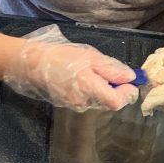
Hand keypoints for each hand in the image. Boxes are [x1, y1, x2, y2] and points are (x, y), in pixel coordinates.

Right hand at [4, 24, 140, 111]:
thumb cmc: (62, 57)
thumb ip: (112, 70)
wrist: (33, 63)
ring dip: (103, 88)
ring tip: (93, 70)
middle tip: (110, 70)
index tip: (129, 81)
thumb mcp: (91, 57)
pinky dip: (91, 89)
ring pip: (99, 99)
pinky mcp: (69, 103)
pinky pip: (88, 98)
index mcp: (90, 89)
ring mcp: (75, 105)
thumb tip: (131, 78)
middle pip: (110, 101)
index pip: (117, 102)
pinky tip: (82, 76)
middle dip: (116, 88)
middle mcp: (84, 102)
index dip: (127, 93)